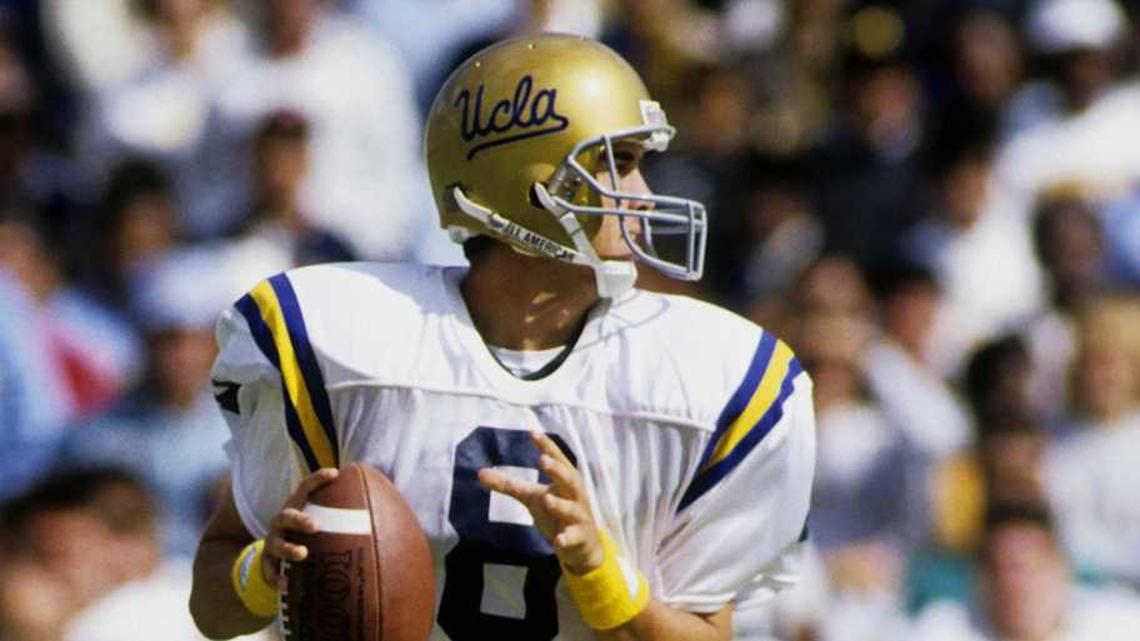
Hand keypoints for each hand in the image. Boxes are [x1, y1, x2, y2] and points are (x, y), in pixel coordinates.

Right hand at [262, 468, 338, 587]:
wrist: (277, 554)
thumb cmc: (308, 533)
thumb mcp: (322, 520)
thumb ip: (345, 515)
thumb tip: (386, 512)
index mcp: (297, 507)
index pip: (305, 488)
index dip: (318, 479)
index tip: (335, 474)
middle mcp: (282, 523)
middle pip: (287, 516)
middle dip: (300, 520)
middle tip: (316, 526)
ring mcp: (272, 542)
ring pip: (275, 544)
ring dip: (288, 548)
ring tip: (302, 553)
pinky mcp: (267, 562)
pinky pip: (268, 571)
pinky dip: (276, 577)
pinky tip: (286, 585)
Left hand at [478, 431, 603, 574]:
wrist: (583, 543)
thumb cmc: (556, 512)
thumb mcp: (532, 497)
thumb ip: (509, 485)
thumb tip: (479, 473)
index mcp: (564, 480)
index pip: (556, 459)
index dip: (546, 446)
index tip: (533, 432)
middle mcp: (574, 495)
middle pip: (568, 479)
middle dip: (557, 470)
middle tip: (542, 460)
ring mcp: (578, 516)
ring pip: (570, 509)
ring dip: (558, 504)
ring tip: (546, 499)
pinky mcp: (578, 537)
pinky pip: (572, 537)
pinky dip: (566, 538)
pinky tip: (559, 540)